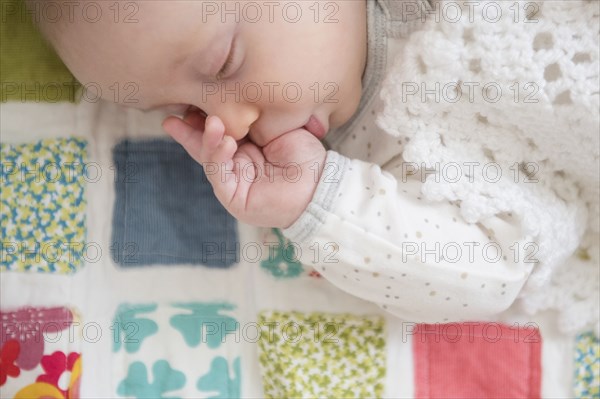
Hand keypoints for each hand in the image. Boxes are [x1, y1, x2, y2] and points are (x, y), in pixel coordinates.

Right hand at [162, 111, 326, 227]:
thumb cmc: (306, 157)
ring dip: (207, 139)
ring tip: (212, 121)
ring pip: (210, 158)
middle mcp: (235, 164)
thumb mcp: (280, 129)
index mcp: (245, 148)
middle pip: (204, 145)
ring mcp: (232, 182)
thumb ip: (257, 117)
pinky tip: (225, 142)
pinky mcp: (234, 198)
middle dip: (188, 130)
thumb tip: (236, 96)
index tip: (190, 98)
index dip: (202, 117)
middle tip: (173, 114)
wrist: (321, 185)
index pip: (217, 131)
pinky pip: (219, 175)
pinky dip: (218, 158)